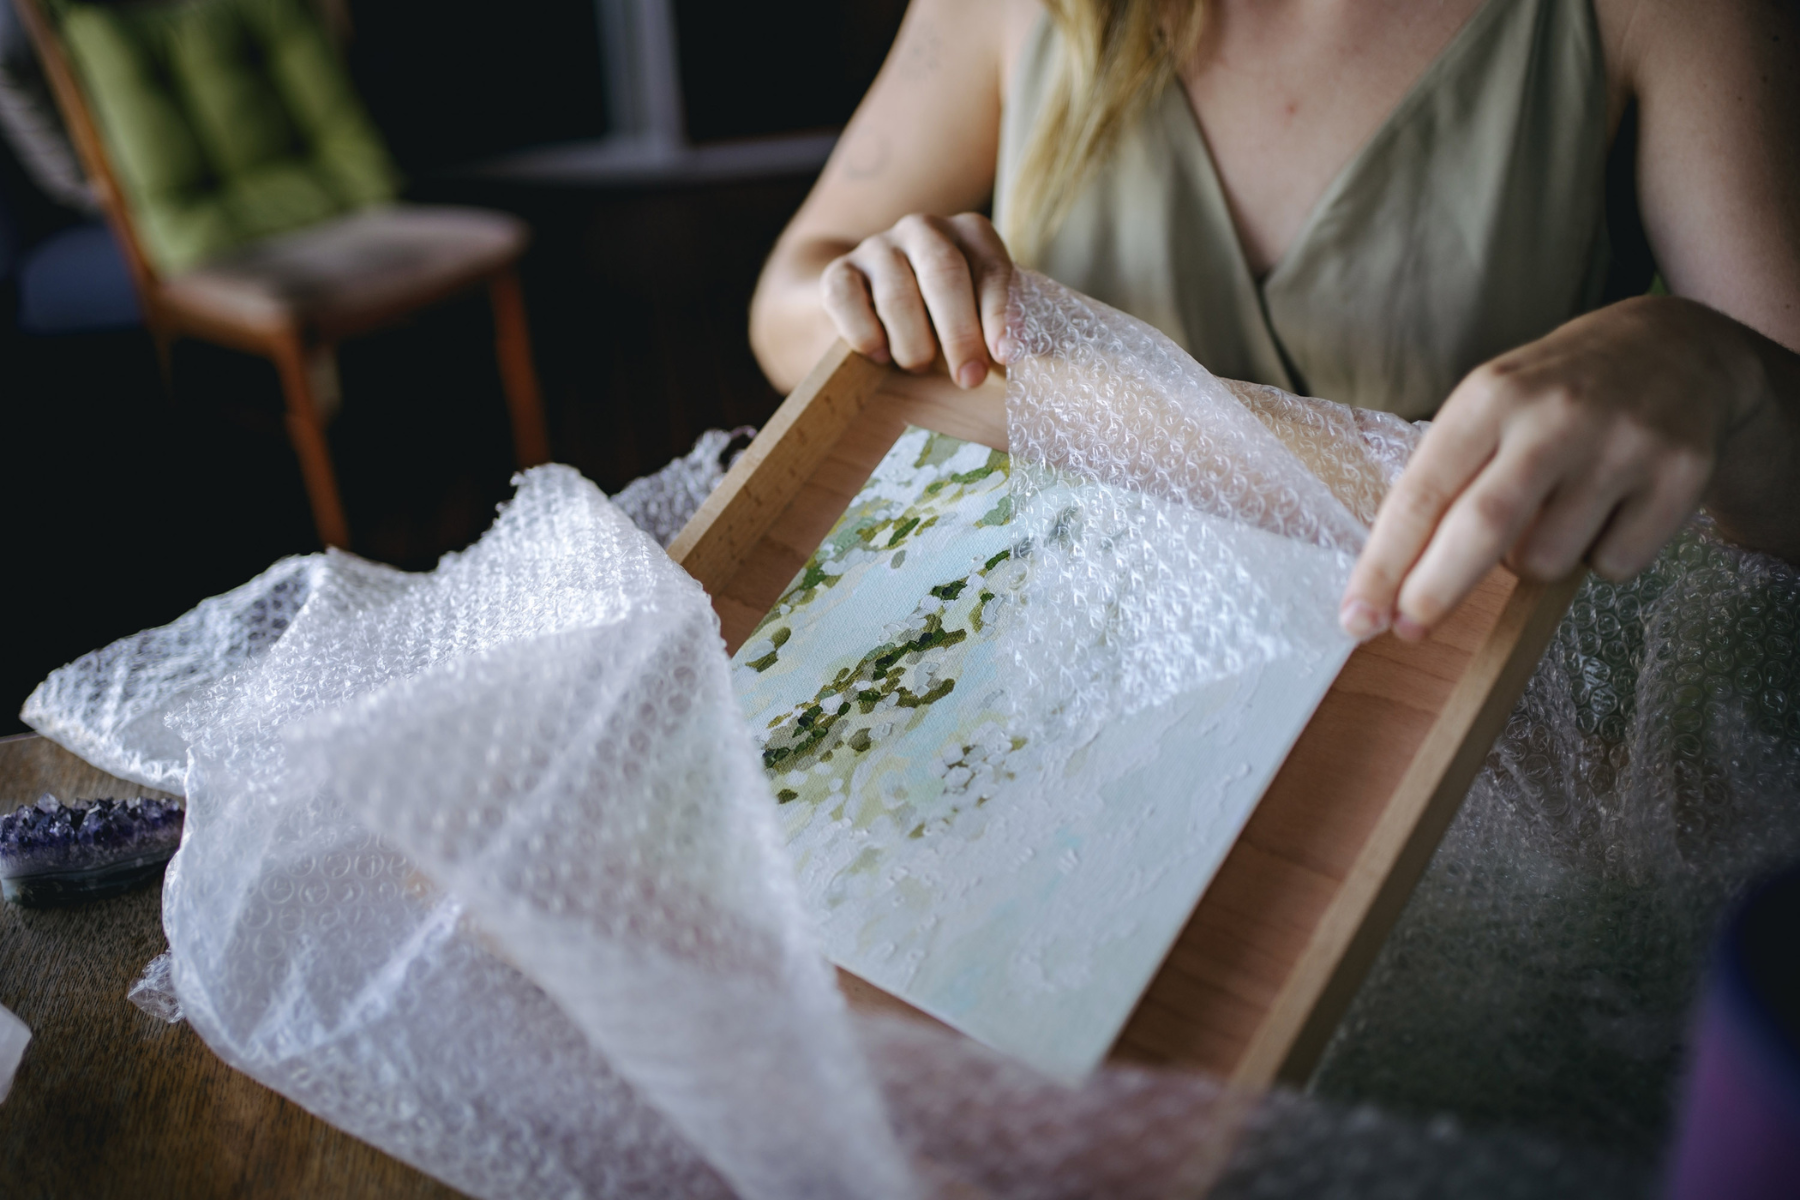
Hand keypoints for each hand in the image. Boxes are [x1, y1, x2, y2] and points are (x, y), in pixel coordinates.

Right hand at [821, 212, 1013, 387]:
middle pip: (944, 273)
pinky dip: (867, 337)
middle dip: (959, 333)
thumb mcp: (974, 315)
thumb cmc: (937, 317)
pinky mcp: (838, 270)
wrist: (865, 301)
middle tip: (968, 379)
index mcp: (970, 233)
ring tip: (919, 366)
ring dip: (913, 344)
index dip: (999, 313)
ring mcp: (878, 246)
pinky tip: (880, 355)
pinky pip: (848, 303)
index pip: (991, 268)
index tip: (1003, 356)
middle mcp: (923, 228)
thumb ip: (995, 329)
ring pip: (897, 296)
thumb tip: (1014, 356)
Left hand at [1339, 296, 1763, 640]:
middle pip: (1482, 528)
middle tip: (1408, 629)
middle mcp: (1556, 416)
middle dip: (1435, 591)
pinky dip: (1598, 559)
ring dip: (1531, 564)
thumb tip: (1390, 581)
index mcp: (1491, 396)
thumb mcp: (1490, 406)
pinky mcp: (1681, 476)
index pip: (1422, 493)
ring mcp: (1624, 445)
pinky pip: (1614, 564)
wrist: (1678, 349)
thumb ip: (1446, 481)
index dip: (1385, 564)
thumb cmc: (1556, 394)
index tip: (1357, 617)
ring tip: (1552, 514)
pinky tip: (1609, 510)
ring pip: (1548, 559)